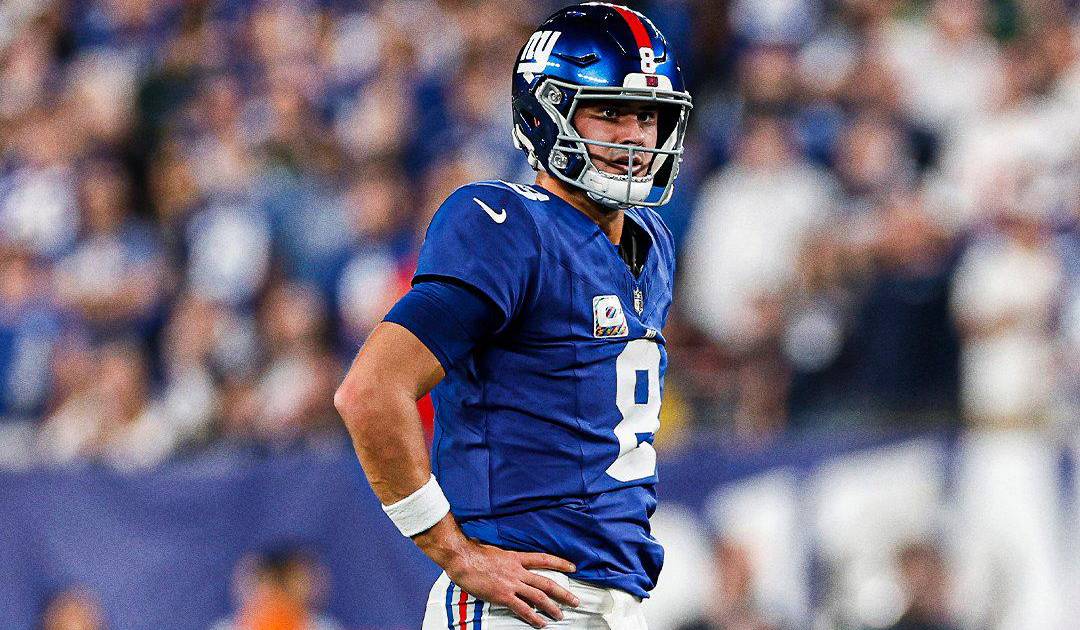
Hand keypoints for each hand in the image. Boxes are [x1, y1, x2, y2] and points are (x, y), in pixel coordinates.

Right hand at [443, 538, 580, 627]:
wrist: (462, 559)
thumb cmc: (474, 554)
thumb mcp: (496, 552)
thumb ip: (507, 560)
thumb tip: (512, 567)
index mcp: (516, 558)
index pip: (544, 559)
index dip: (560, 563)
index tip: (573, 567)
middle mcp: (518, 571)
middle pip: (546, 582)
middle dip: (563, 593)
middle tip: (575, 601)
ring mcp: (511, 584)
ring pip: (538, 597)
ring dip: (552, 607)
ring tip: (561, 615)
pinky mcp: (503, 596)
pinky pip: (523, 608)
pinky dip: (533, 617)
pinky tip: (541, 623)